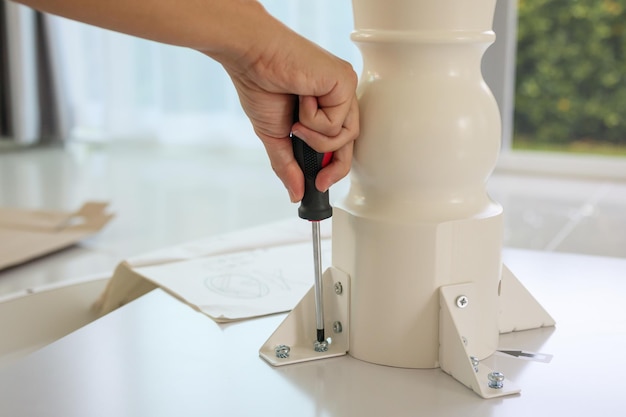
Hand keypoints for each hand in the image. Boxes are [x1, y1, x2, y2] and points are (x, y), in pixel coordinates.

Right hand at [217, 22, 358, 202]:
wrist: (251, 57)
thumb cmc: (260, 85)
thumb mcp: (275, 135)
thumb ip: (287, 164)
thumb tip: (295, 193)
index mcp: (326, 106)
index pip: (340, 143)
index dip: (334, 168)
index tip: (319, 185)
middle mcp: (339, 96)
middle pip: (349, 143)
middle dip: (333, 165)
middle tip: (318, 179)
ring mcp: (344, 89)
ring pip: (344, 136)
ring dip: (315, 137)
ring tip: (296, 121)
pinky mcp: (344, 82)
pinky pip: (335, 122)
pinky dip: (312, 119)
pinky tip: (301, 99)